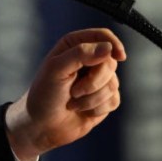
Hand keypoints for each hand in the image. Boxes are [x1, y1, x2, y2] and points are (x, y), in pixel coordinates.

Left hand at [4, 28, 125, 160]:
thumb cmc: (44, 94)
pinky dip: (97, 108)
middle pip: (110, 62)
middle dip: (94, 81)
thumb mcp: (56, 69)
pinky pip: (114, 100)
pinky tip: (82, 110)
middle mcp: (89, 60)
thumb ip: (80, 54)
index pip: (102, 36)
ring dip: (92, 98)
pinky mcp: (104, 99)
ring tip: (73, 102)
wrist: (42, 125)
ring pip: (113, 83)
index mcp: (74, 45)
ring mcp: (98, 80)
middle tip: (74, 91)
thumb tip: (108, 48)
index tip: (119, 57)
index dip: (114, 44)